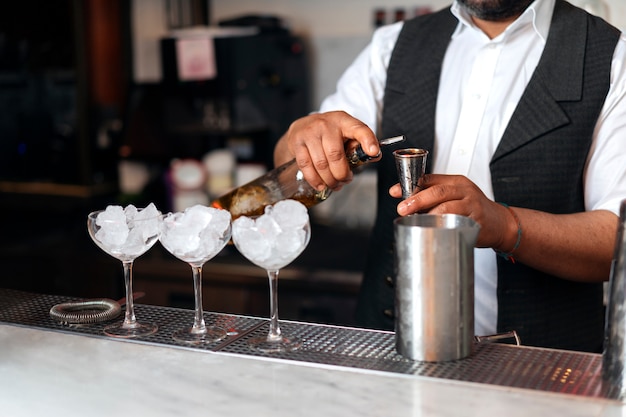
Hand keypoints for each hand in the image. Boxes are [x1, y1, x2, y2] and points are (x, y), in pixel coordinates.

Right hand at [277, 111, 379, 190]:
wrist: (302, 127)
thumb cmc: (328, 134)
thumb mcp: (346, 133)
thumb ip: (359, 144)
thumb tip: (375, 155)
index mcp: (343, 121)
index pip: (359, 129)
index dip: (368, 140)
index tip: (374, 152)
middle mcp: (326, 124)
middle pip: (336, 155)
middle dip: (342, 174)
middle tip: (345, 181)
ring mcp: (309, 132)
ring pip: (321, 163)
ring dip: (329, 180)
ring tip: (334, 185)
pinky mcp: (297, 142)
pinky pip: (306, 166)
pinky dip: (314, 179)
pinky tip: (320, 185)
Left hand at [389, 174, 517, 250]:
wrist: (500, 223)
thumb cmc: (473, 209)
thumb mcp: (455, 196)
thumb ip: (432, 196)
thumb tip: (404, 200)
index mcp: (456, 182)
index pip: (429, 179)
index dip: (410, 185)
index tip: (395, 192)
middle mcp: (464, 190)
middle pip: (437, 191)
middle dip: (417, 199)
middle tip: (403, 208)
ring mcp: (471, 205)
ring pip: (446, 207)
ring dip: (428, 214)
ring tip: (415, 220)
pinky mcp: (476, 220)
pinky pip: (456, 222)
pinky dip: (443, 225)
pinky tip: (433, 229)